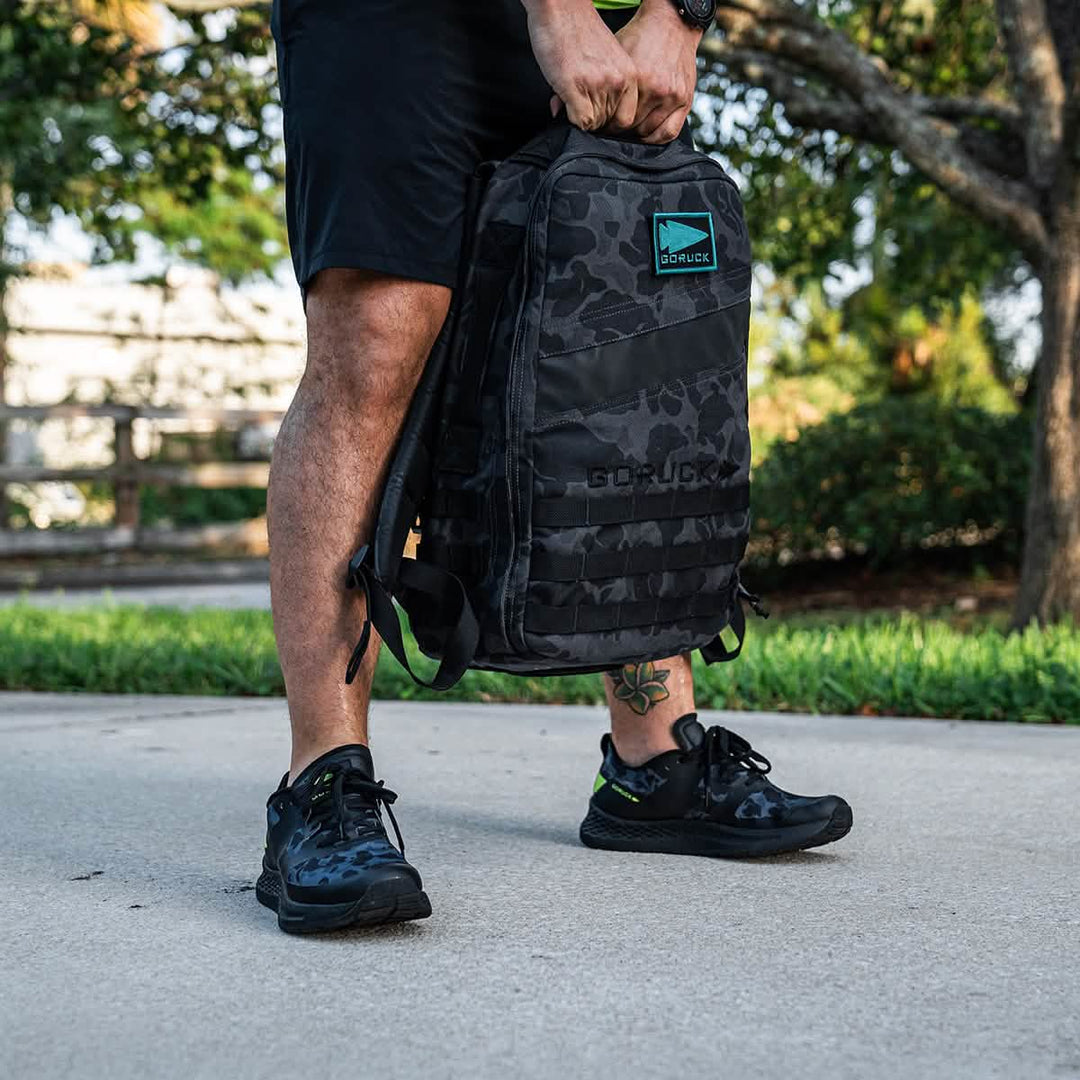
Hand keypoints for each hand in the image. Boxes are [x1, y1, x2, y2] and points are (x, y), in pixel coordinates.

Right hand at [522, 0, 637, 132]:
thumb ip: (604, 87)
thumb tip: (591, 115)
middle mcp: (618, 82)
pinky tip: (564, 100)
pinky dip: (570, 118)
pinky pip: (579, 122)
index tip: (597, 116)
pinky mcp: (575, 87)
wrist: (561, 6)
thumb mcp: (604, 59)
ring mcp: (598, 85)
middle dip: (593, 120)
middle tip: (580, 104)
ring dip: (580, 117)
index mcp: (629, 74)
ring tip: (571, 96)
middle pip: (609, 125)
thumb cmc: (579, 29)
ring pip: (594, 125)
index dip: (610, 123)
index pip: (626, 119)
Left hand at [616, 0, 702, 143]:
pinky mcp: (685, 100)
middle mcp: (656, 89)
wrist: (671, 24)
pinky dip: (656, 138)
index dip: (609, 124)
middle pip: (632, 127)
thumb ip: (607, 83)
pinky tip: (648, 134)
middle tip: (616, 128)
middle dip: (622, 129)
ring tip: (631, 128)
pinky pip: (669, 133)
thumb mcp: (618, 54)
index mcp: (638, 79)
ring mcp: (672, 96)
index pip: (618, 118)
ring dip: (638, 134)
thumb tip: (579, 108)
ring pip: (649, 133)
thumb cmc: (641, 37)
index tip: (605, 125)